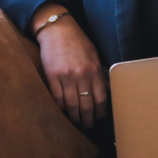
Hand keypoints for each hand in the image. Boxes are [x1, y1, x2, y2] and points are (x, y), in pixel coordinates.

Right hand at [33, 4, 108, 129]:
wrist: (57, 29)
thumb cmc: (77, 41)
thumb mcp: (94, 55)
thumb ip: (98, 73)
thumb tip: (105, 91)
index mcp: (94, 70)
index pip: (100, 98)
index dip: (101, 113)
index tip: (100, 119)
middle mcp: (82, 75)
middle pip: (87, 105)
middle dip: (88, 120)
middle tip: (88, 128)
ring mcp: (66, 76)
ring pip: (72, 105)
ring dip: (74, 118)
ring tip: (76, 124)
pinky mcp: (52, 76)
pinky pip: (57, 98)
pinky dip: (61, 108)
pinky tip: (63, 113)